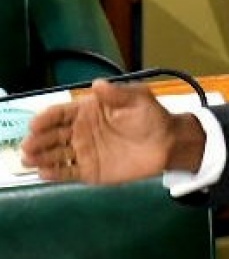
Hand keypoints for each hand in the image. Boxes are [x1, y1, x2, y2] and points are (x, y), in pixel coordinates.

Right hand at [20, 80, 203, 183]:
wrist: (169, 143)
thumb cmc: (152, 117)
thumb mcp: (138, 99)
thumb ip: (117, 94)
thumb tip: (98, 84)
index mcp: (87, 111)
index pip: (60, 114)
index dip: (46, 118)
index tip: (36, 124)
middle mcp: (80, 131)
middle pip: (52, 135)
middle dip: (37, 140)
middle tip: (28, 146)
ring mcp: (83, 152)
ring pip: (56, 154)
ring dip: (40, 157)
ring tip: (29, 160)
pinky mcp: (90, 170)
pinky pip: (68, 172)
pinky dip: (55, 174)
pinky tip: (44, 174)